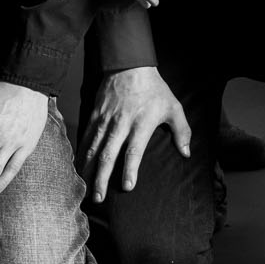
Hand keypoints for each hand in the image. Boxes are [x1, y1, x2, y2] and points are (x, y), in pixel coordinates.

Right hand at [79, 67, 190, 202]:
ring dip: (88, 170)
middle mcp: (121, 124)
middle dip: (102, 178)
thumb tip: (186, 153)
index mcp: (141, 123)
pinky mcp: (95, 116)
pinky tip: (78, 168)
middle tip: (98, 198)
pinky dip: (81, 154)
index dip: (130, 169)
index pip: (134, 150)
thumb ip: (181, 131)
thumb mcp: (173, 107)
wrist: (130, 66)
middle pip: (109, 154)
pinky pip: (86, 138)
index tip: (127, 187)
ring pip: (93, 149)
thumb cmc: (154, 89)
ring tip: (85, 189)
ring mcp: (106, 120)